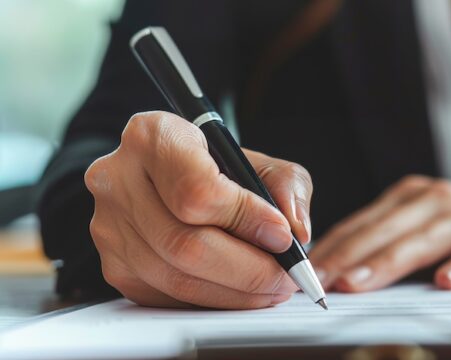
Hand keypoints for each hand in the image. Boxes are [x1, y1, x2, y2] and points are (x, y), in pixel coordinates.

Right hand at [84, 111, 312, 308]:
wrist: (172, 180)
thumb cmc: (219, 169)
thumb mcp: (260, 163)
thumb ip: (286, 187)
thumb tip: (295, 231)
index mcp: (153, 136)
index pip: (197, 190)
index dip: (246, 219)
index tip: (282, 236)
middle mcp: (118, 178)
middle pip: (186, 244)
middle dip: (249, 269)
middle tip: (287, 277)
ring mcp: (109, 226)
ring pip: (177, 278)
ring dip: (236, 293)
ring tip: (272, 288)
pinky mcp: (114, 266)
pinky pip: (167, 298)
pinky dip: (213, 301)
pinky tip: (241, 293)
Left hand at [310, 176, 450, 292]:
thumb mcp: (434, 221)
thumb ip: (396, 238)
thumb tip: (344, 269)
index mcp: (413, 197)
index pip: (360, 224)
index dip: (328, 249)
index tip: (299, 273)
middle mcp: (436, 200)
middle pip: (381, 231)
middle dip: (343, 258)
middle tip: (313, 283)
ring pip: (420, 240)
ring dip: (387, 262)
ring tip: (358, 284)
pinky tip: (447, 283)